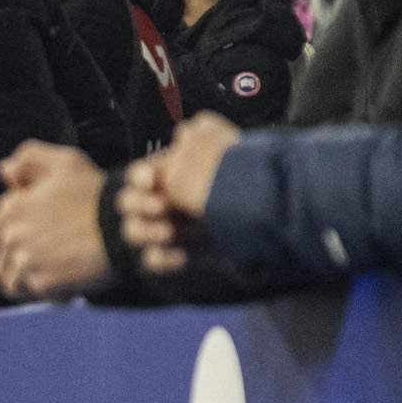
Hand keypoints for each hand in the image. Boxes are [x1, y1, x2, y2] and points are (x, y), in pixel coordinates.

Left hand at [0, 141, 114, 299]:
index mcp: (14, 207)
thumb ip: (28, 159)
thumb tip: (6, 170)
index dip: (7, 238)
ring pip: (10, 279)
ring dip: (25, 279)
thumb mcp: (64, 162)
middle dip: (15, 261)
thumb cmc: (98, 195)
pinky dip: (42, 291)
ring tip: (48, 272)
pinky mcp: (43, 283)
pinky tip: (59, 280)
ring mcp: (27, 260)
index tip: (27, 240)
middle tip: (40, 258)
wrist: (125, 225)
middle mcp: (14, 234)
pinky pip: (30, 294)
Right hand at [118, 114, 239, 274]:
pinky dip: (163, 259)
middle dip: (140, 203)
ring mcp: (164, 230)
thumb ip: (198, 149)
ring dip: (147, 230)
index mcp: (171, 176)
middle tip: (161, 206)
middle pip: (128, 202)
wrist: (274, 215)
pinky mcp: (173, 257)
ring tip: (168, 232)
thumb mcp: (223, 158)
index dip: (140, 176)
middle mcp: (162, 202)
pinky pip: (153, 260)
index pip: (139, 175)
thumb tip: (179, 142)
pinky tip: (182, 256)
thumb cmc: (246, 182)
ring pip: (133, 230)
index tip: (152, 180)